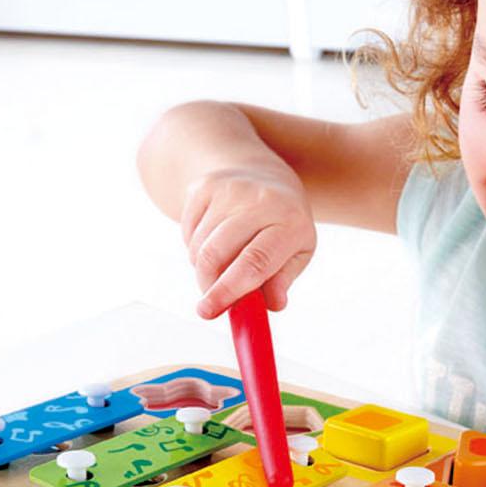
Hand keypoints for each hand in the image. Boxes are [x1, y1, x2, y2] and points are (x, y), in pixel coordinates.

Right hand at [180, 168, 316, 319]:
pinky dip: (195, 248)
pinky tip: (214, 239)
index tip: (209, 312)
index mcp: (290, 222)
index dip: (229, 291)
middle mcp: (260, 201)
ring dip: (203, 269)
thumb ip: (283, 280)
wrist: (266, 174)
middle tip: (212, 301)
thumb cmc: (284, 223)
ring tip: (223, 263)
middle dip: (208, 286)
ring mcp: (230, 189)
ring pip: (199, 247)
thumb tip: (273, 305)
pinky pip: (187, 232)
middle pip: (217, 255)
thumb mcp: (297, 252)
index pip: (255, 263)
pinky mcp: (205, 186)